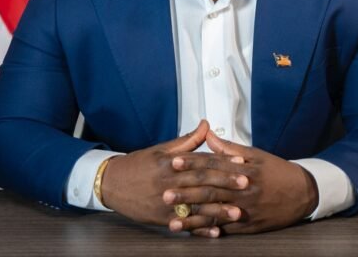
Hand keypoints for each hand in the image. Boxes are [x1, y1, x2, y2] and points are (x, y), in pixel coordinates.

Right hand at [100, 120, 245, 234]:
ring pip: (196, 207)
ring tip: (237, 212)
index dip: (222, 160)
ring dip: (218, 211)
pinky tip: (216, 232)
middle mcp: (169, 182)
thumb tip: (206, 125)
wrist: (111, 183)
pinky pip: (185, 225)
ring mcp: (165, 202)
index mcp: (171, 162)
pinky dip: (201, 230)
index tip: (240, 161)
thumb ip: (187, 140)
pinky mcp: (161, 218)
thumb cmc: (139, 164)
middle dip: (225, 183)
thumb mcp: (161, 149)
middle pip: (202, 182)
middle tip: (246, 184)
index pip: (201, 160)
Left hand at [167, 130, 318, 234]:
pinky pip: (225, 229)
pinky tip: (193, 233)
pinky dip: (208, 231)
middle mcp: (243, 190)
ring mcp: (246, 210)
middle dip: (186, 192)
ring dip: (193, 217)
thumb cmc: (277, 171)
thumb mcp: (256, 154)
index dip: (192, 162)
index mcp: (244, 169)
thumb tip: (207, 134)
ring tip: (173, 220)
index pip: (213, 164)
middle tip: (164, 193)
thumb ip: (229, 147)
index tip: (173, 161)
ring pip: (215, 213)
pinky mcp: (249, 226)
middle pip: (211, 190)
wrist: (303, 193)